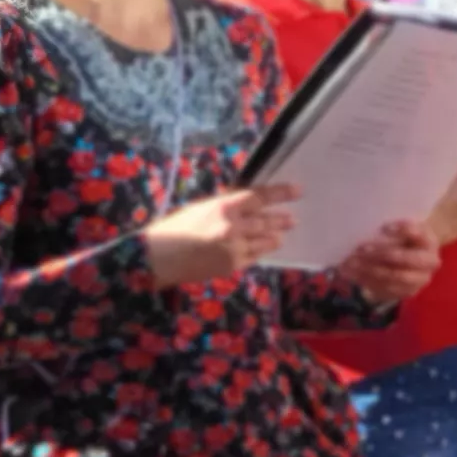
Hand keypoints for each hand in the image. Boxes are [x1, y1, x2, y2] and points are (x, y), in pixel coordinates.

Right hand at [142, 185, 299, 286]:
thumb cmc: (174, 229)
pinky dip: (260, 251)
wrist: (157, 258)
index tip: (298, 191)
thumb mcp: (200, 209)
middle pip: (266, 220)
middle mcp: (233, 225)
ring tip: (281, 235)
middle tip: (292, 218)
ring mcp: (235, 247)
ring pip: (265, 240)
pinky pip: (254, 256)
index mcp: (223, 206)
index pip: (259, 196)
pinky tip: (264, 248)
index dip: (281, 193)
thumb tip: (248, 206)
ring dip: (274, 236)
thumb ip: (225, 207)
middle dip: (281, 219)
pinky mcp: (233, 264)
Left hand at [338, 220, 441, 304]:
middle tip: (360, 248)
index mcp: (429, 241)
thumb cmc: (404, 240)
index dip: (403, 230)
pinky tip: (350, 274)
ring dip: (369, 270)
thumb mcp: (403, 230)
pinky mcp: (406, 292)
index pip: (419, 234)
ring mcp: (419, 280)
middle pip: (406, 259)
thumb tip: (371, 230)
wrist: (414, 260)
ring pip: (393, 276)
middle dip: (381, 254)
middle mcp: (429, 263)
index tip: (383, 227)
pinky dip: (365, 281)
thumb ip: (391, 230)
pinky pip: (385, 288)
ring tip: (350, 263)